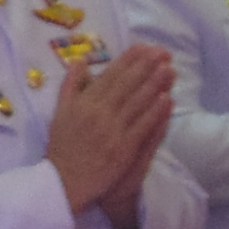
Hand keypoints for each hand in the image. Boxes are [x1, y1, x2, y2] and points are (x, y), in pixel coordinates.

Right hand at [48, 44, 173, 217]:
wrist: (64, 181)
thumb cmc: (62, 147)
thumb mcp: (59, 112)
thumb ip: (70, 86)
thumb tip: (80, 61)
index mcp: (81, 103)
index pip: (109, 76)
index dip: (127, 60)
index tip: (143, 47)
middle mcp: (97, 112)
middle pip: (126, 85)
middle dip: (145, 66)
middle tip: (162, 52)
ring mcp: (112, 129)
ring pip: (137, 102)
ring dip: (154, 84)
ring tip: (169, 68)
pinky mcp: (124, 146)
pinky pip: (143, 125)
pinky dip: (155, 111)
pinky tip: (167, 98)